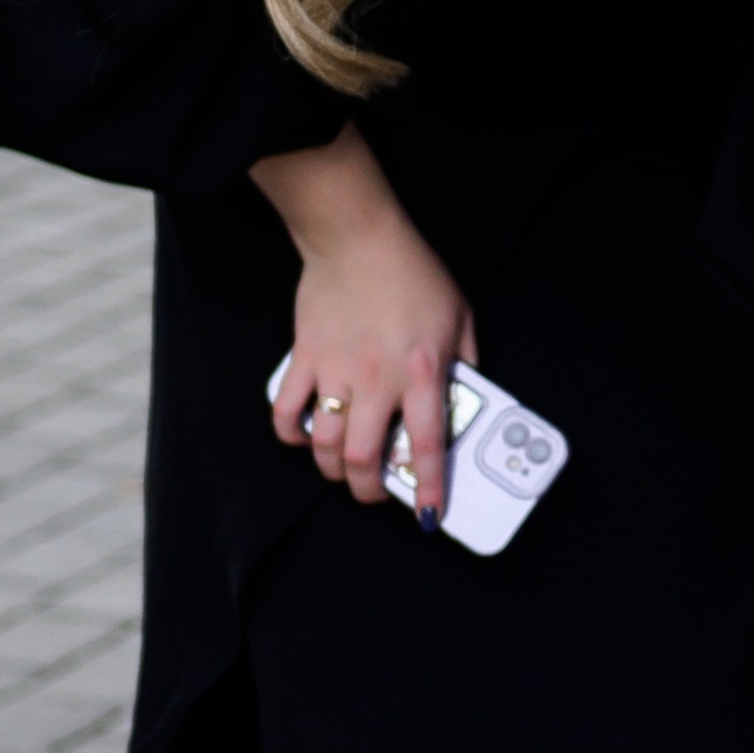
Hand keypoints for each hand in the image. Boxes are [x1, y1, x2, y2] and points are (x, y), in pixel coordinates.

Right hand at [252, 125, 477, 520]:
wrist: (358, 238)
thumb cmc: (412, 274)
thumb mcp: (460, 318)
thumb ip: (465, 364)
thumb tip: (466, 400)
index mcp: (422, 372)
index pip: (425, 445)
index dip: (426, 487)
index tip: (427, 515)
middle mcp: (377, 379)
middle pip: (366, 459)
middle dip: (370, 490)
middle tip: (377, 492)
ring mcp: (336, 370)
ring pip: (326, 444)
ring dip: (333, 469)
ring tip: (345, 469)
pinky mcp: (305, 357)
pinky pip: (287, 410)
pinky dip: (291, 433)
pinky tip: (305, 436)